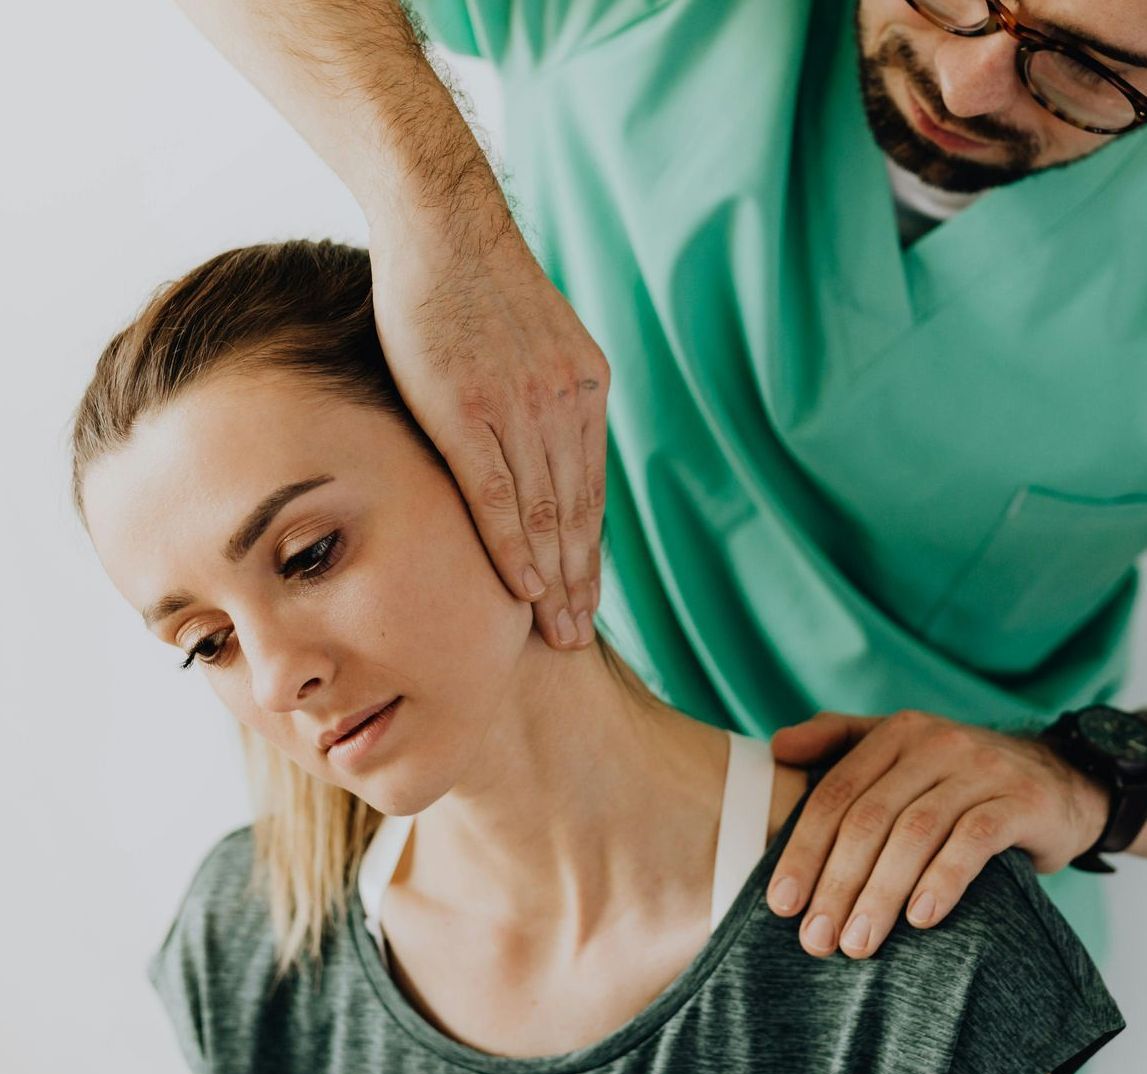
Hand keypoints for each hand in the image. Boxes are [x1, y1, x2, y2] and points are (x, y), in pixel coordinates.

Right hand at [368, 202, 608, 651]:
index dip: (592, 551)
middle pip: (578, 514)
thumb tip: (542, 445)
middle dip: (582, 582)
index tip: (591, 596)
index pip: (592, 492)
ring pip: (546, 514)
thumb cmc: (478, 284)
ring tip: (558, 631)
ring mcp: (519, 408)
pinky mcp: (468, 410)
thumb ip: (548, 395)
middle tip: (581, 637)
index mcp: (585, 388)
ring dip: (555, 580)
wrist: (442, 223)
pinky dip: (514, 548)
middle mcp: (563, 403)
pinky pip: (498, 496)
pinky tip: (524, 589)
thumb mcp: (539, 338)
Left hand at [765, 710, 1111, 958]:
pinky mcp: (1021, 800)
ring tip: (859, 943)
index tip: (781, 904)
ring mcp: (979, 769)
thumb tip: (777, 748)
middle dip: (836, 882)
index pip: (835, 794)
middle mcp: (934, 743)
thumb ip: (838, 741)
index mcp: (895, 734)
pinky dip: (942, 881)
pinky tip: (919, 920)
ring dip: (880, 893)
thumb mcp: (901, 748)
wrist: (1061, 778)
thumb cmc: (958, 776)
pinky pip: (973, 842)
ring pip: (914, 833)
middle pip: (869, 817)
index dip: (803, 849)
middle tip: (816, 938)